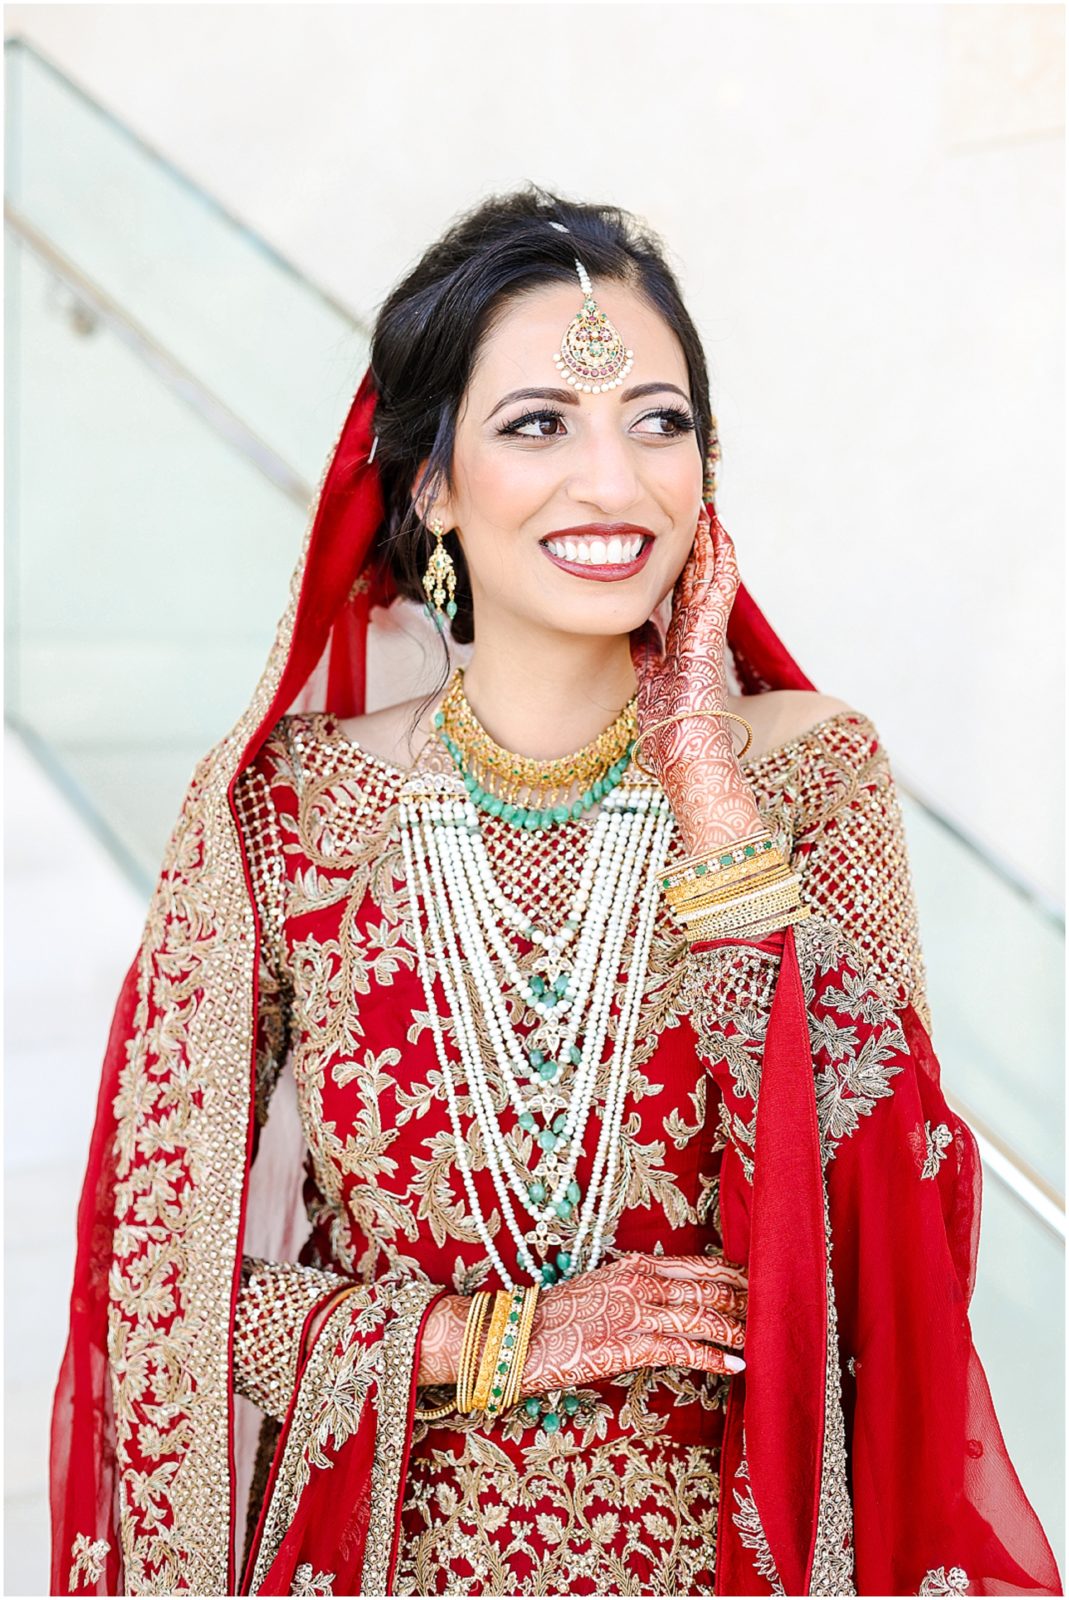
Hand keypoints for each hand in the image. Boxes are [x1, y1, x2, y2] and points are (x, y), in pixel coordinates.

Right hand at [517, 1250, 747, 1396]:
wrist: (525, 1334)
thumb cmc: (561, 1316)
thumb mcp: (603, 1288)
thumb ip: (638, 1288)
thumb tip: (669, 1298)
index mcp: (637, 1266)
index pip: (698, 1266)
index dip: (733, 1274)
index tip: (759, 1280)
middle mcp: (643, 1282)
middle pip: (708, 1288)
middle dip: (746, 1299)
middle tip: (779, 1306)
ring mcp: (639, 1312)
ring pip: (704, 1316)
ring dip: (739, 1328)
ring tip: (767, 1337)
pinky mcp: (633, 1344)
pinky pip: (684, 1349)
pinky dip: (714, 1356)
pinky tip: (736, 1365)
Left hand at [629, 504, 739, 781]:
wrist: (683, 747)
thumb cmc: (668, 724)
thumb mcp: (649, 676)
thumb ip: (646, 651)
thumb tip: (639, 628)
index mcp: (685, 643)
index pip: (686, 596)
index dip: (685, 567)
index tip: (677, 541)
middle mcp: (700, 633)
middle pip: (703, 580)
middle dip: (701, 548)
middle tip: (697, 514)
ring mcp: (709, 630)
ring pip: (715, 577)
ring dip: (713, 545)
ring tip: (709, 513)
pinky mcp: (712, 630)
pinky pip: (721, 586)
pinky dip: (722, 557)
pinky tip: (719, 532)